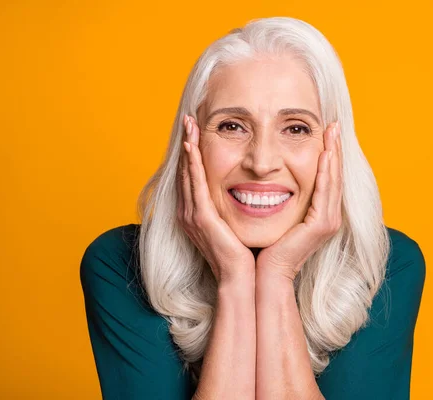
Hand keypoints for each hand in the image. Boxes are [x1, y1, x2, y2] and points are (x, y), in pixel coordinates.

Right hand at [177, 114, 254, 283]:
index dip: (192, 152)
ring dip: (187, 146)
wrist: (239, 279)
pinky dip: (192, 163)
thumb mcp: (233, 225)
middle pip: (186, 169)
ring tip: (188, 123)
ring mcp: (192, 214)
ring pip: (187, 172)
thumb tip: (246, 191)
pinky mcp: (201, 218)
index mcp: (196, 213)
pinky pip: (195, 184)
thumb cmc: (241, 255)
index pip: (192, 175)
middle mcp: (189, 211)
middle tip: (189, 118)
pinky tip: (191, 145)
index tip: (196, 131)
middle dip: (186, 143)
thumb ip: (231, 209)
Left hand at [256, 121, 342, 281]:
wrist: (266, 272)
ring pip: (333, 180)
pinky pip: (325, 192)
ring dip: (333, 154)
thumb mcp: (279, 214)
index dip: (329, 154)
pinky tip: (324, 154)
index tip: (326, 131)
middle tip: (333, 125)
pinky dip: (325, 171)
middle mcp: (330, 217)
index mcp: (321, 214)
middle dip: (334, 149)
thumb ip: (284, 198)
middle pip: (335, 176)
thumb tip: (273, 176)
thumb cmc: (267, 244)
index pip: (328, 178)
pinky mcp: (322, 225)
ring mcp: (329, 222)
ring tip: (331, 132)